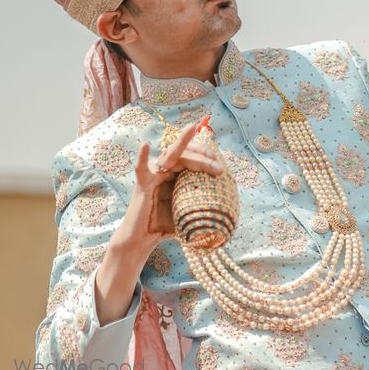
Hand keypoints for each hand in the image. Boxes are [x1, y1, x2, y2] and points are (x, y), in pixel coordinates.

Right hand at [112, 119, 221, 255]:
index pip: (193, 160)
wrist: (144, 239)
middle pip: (185, 156)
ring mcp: (154, 175)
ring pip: (170, 156)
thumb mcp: (190, 216)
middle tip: (218, 166)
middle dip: (202, 157)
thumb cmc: (166, 226)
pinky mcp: (143, 185)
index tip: (221, 166)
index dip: (207, 158)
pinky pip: (141, 169)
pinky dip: (142, 158)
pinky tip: (145, 145)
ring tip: (191, 130)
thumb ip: (204, 213)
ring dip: (182, 144)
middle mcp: (165, 171)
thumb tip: (227, 222)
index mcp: (177, 176)